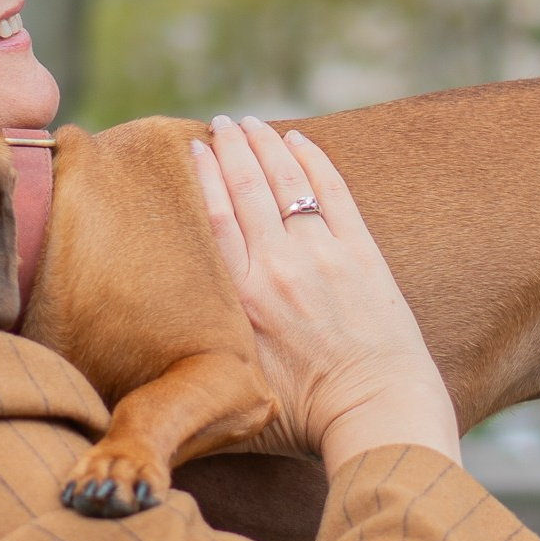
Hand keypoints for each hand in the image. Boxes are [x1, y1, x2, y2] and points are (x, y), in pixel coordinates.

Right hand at [190, 116, 460, 473]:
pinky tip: (299, 140)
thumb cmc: (306, 418)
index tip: (194, 148)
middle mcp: (279, 266)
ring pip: (287, 181)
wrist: (378, 411)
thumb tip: (160, 350)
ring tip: (250, 123)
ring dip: (267, 145)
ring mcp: (324, 254)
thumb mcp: (236, 386)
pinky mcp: (363, 254)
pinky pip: (333, 191)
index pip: (216, 218)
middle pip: (248, 188)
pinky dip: (314, 160)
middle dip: (231, 147)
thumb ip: (202, 358)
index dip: (204, 176)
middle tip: (220, 122)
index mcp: (245, 297)